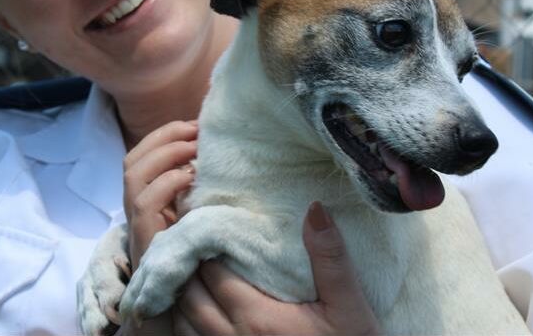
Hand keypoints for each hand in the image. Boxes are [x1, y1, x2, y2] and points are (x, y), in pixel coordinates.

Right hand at [117, 120, 197, 335]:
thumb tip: (216, 155)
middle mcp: (135, 210)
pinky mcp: (144, 240)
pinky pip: (145, 202)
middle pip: (132, 158)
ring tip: (194, 148)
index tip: (195, 125)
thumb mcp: (195, 217)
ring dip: (165, 153)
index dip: (164, 136)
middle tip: (196, 130)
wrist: (180, 305)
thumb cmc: (196, 260)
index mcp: (146, 200)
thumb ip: (196, 191)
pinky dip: (168, 182)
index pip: (141, 155)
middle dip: (164, 136)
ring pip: (132, 173)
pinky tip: (192, 178)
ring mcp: (136, 224)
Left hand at [172, 201, 381, 335]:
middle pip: (190, 295)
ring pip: (183, 324)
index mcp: (258, 318)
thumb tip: (315, 208)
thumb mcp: (349, 306)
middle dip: (189, 267)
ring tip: (192, 273)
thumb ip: (330, 258)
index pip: (211, 271)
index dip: (206, 245)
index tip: (209, 224)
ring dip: (184, 297)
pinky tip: (200, 309)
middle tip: (196, 243)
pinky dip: (187, 324)